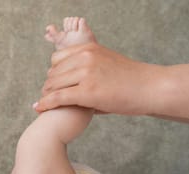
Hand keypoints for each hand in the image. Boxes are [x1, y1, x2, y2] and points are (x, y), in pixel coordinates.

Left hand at [35, 42, 158, 115]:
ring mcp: (86, 74)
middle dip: (48, 86)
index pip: (57, 58)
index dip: (53, 73)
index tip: (53, 84)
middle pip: (53, 73)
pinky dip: (45, 104)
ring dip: (46, 95)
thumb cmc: (130, 80)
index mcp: (89, 48)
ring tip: (43, 105)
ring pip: (53, 85)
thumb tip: (70, 80)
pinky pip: (57, 97)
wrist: (150, 88)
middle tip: (45, 98)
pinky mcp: (87, 92)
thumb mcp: (106, 63)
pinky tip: (38, 109)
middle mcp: (85, 57)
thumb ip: (87, 68)